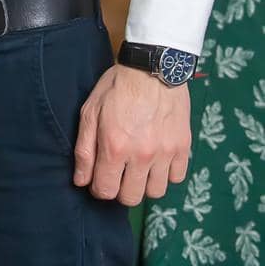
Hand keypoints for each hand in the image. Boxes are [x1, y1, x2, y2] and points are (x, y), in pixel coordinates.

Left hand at [73, 65, 191, 205]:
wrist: (152, 67)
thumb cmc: (116, 88)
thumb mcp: (90, 113)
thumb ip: (84, 150)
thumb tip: (82, 182)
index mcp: (115, 147)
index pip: (106, 191)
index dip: (99, 188)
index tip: (100, 177)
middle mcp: (141, 155)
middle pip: (131, 198)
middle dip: (121, 190)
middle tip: (119, 173)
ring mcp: (165, 152)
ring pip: (156, 191)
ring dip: (145, 184)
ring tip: (139, 167)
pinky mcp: (183, 146)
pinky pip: (177, 177)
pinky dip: (167, 173)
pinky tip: (158, 160)